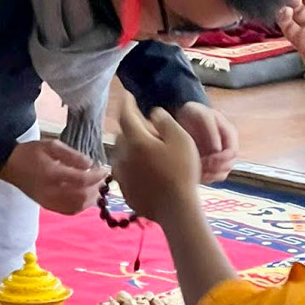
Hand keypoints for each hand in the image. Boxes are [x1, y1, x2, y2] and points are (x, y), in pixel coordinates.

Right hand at [0, 139, 106, 214]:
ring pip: (78, 206)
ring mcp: (49, 202)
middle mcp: (51, 191)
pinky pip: (70, 211)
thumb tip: (91, 164)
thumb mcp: (51, 145)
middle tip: (101, 177)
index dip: (97, 176)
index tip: (105, 169)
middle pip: (82, 196)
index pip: (81, 180)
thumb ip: (72, 155)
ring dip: (91, 197)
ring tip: (95, 185)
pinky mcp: (48, 206)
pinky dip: (82, 205)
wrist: (9, 166)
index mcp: (51, 174)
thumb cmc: (30, 152)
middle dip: (96, 187)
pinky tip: (85, 195)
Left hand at [111, 93, 200, 224]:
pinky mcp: (124, 189)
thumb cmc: (183, 171)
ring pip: (123, 152)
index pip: (125, 115)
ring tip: (152, 153)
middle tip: (152, 131)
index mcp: (136, 140)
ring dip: (133, 147)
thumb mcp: (181, 139)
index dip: (126, 103)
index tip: (127, 94)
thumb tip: (152, 113)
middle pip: (124, 134)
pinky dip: (133, 164)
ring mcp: (121, 174)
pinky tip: (149, 171)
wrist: (176, 209)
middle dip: (135, 128)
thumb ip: (165, 121)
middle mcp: (122, 155)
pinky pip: (125, 169)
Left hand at [173, 101, 237, 181]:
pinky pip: (211, 176)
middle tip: (200, 166)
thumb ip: (211, 131)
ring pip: (221, 174)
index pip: (232, 152)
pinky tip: (193, 172)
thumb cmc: (194, 112)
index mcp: (229, 134)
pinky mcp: (209, 162)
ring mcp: (218, 155)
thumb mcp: (203, 116)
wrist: (183, 114)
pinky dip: (204, 177)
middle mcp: (226, 146)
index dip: (222, 159)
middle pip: (228, 166)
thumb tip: (218, 149)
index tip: (209, 160)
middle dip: (215, 169)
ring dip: (210, 175)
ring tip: (196, 170)